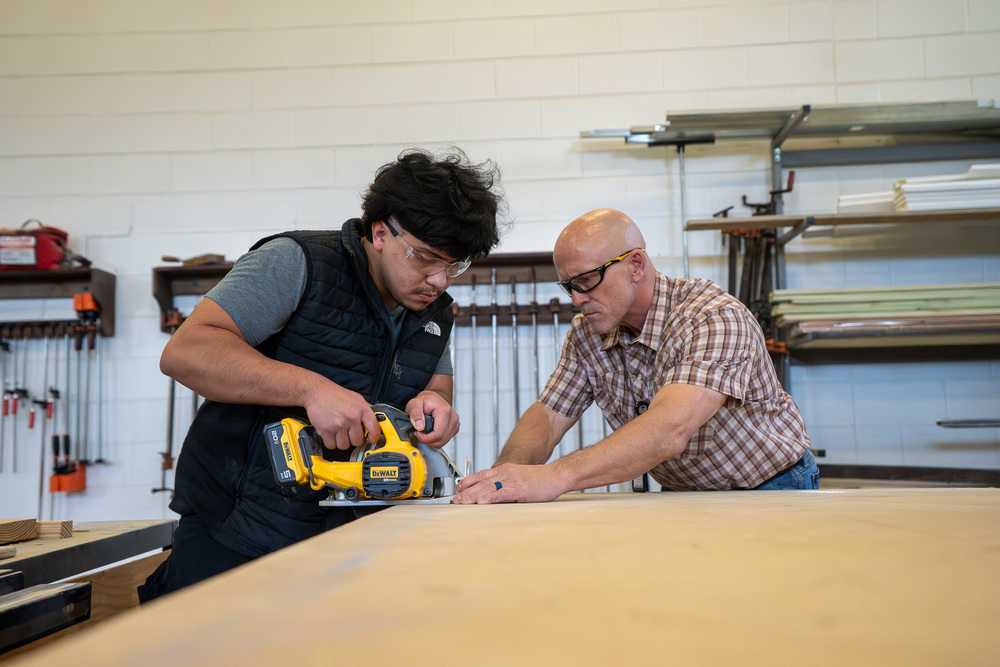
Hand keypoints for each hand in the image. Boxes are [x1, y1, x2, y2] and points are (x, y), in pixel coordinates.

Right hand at [303, 383, 379, 450]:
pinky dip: (330, 442)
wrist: (316, 392)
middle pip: (357, 441)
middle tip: (348, 433)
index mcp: (361, 409)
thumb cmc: (335, 395)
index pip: (374, 429)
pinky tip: (330, 434)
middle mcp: (351, 417)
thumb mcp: (356, 398)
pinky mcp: (326, 430)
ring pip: (344, 446)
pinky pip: (331, 445)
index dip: (374, 438)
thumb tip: (376, 419)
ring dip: (341, 442)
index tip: (371, 440)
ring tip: (338, 432)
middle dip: (353, 440)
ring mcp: (339, 425)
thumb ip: (366, 409)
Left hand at [405, 391, 458, 447]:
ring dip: (431, 441)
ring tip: (424, 432)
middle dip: (427, 440)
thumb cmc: (425, 401)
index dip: (425, 438)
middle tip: (419, 433)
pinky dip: (436, 440)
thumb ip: (415, 413)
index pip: (437, 434)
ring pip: (442, 442)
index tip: (417, 432)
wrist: (433, 399)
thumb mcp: (415, 404)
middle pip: (440, 440)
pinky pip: (444, 440)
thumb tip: (420, 427)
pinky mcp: (455, 428)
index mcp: (445, 411)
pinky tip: (430, 433)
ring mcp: (455, 424)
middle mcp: (453, 418)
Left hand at [452, 463, 567, 503]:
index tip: (458, 488)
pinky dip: (490, 498)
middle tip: (455, 499)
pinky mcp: (520, 490)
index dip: (468, 481)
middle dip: (466, 491)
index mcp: (505, 470)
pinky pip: (502, 493)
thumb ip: (506, 483)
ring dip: (473, 495)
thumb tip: (493, 493)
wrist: (556, 475)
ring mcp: (512, 481)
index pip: (482, 475)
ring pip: (488, 487)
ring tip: (462, 501)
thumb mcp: (519, 478)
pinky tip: (481, 502)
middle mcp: (506, 473)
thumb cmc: (540, 479)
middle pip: (481, 482)